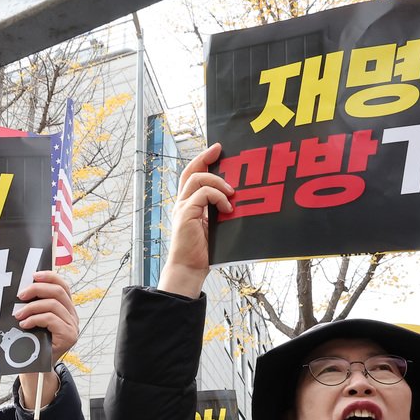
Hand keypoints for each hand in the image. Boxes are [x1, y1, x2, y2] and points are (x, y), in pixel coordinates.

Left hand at [16, 271, 77, 409]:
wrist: (35, 369)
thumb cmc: (32, 343)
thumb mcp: (34, 320)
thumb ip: (34, 306)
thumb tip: (22, 289)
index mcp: (66, 309)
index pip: (63, 286)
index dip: (49, 277)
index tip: (33, 275)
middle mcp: (72, 316)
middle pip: (59, 292)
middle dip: (37, 290)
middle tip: (20, 295)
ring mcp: (72, 327)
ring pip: (53, 305)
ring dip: (31, 307)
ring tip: (18, 315)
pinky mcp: (69, 337)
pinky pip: (51, 319)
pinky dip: (35, 319)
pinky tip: (25, 324)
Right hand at [158, 144, 234, 296]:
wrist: (190, 268)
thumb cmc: (203, 251)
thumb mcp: (215, 225)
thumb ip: (219, 210)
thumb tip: (236, 198)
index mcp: (189, 204)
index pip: (192, 176)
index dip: (202, 161)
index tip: (216, 150)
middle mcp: (183, 203)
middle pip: (190, 171)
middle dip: (204, 158)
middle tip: (219, 150)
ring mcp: (182, 207)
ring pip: (197, 179)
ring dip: (217, 182)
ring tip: (231, 192)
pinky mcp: (186, 214)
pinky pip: (202, 194)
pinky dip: (217, 197)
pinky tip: (227, 208)